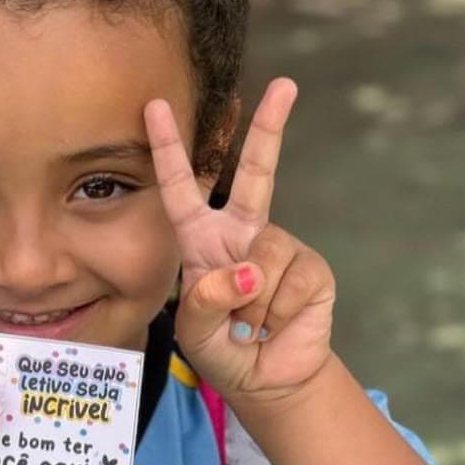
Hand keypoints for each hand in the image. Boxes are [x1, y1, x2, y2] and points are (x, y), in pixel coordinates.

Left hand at [144, 78, 335, 405]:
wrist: (267, 380)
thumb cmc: (222, 349)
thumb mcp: (196, 331)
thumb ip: (207, 301)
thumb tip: (248, 271)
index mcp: (202, 242)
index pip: (181, 190)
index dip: (168, 150)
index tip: (154, 107)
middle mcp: (242, 235)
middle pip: (255, 174)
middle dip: (270, 128)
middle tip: (285, 85)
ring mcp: (279, 249)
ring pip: (262, 259)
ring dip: (251, 306)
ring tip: (249, 326)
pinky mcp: (310, 270)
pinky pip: (287, 282)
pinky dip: (275, 314)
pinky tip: (274, 325)